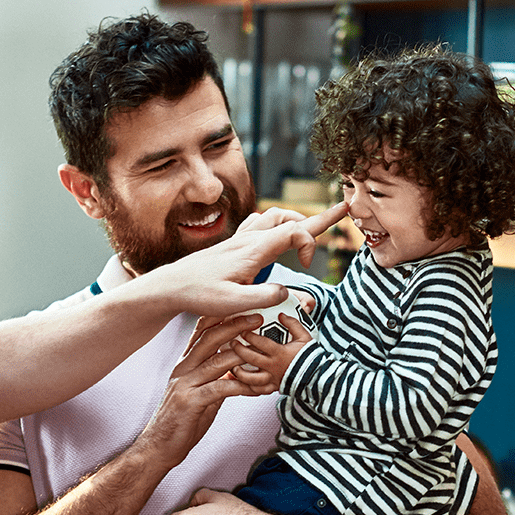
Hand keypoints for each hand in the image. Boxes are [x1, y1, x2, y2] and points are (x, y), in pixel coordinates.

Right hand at [137, 315, 263, 470]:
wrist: (159, 447)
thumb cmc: (180, 422)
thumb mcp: (199, 395)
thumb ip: (215, 380)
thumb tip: (235, 370)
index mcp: (185, 365)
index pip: (201, 333)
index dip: (221, 318)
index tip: (242, 308)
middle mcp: (183, 370)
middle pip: (209, 339)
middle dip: (235, 325)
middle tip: (257, 317)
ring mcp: (185, 385)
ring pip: (216, 361)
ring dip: (244, 355)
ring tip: (264, 351)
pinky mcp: (190, 402)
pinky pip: (220, 388)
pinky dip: (241, 385)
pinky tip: (257, 387)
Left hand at [150, 202, 348, 317]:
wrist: (172, 285)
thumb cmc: (199, 295)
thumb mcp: (232, 303)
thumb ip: (262, 297)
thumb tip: (286, 290)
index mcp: (253, 249)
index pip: (295, 230)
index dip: (310, 243)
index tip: (307, 267)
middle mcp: (249, 239)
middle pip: (289, 217)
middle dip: (318, 217)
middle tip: (342, 211)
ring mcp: (241, 239)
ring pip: (275, 216)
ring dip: (296, 219)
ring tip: (312, 228)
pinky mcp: (234, 244)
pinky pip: (260, 223)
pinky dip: (277, 224)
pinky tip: (277, 234)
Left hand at [230, 309, 314, 394]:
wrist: (317, 377)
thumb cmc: (311, 356)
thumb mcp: (304, 337)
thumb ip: (293, 324)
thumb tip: (281, 314)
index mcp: (280, 353)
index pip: (260, 342)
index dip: (249, 335)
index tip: (242, 330)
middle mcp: (273, 367)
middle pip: (251, 358)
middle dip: (238, 350)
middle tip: (232, 343)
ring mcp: (272, 379)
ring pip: (250, 378)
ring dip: (239, 372)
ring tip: (232, 366)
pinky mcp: (272, 388)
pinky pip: (256, 390)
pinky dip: (247, 387)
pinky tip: (241, 381)